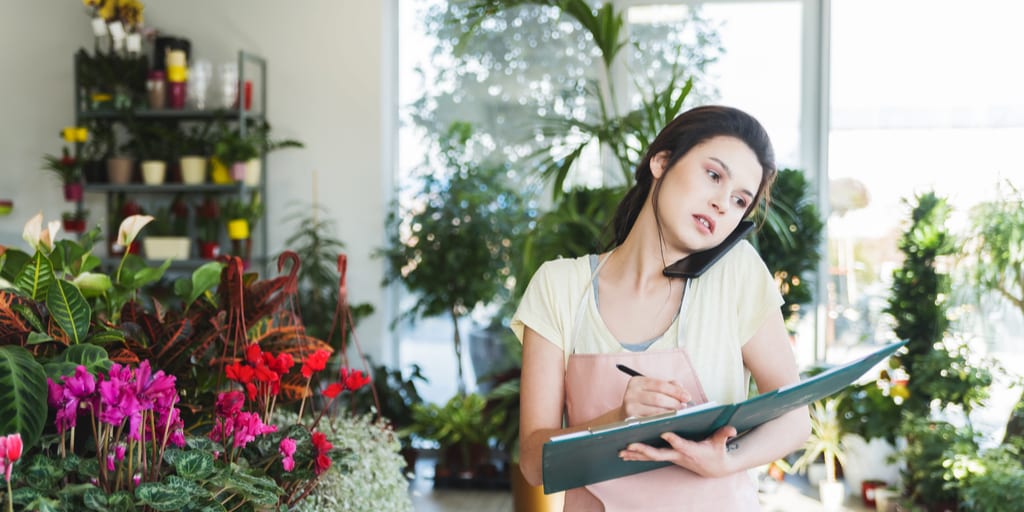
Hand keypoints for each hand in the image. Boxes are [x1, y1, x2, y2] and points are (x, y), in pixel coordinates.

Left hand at [617, 425, 737, 477]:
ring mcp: (671, 457)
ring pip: (651, 456)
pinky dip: (637, 456)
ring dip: (636, 455)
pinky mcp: (668, 457)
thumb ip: (724, 434)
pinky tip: (624, 454)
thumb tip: (732, 429)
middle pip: (660, 454)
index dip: (674, 440)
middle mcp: (678, 455)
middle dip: (645, 450)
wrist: (714, 468)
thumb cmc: (717, 452)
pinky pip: (650, 456)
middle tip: (630, 446)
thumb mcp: (721, 443)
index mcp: (691, 450)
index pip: (682, 445)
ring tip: (620, 452)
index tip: (665, 433)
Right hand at [620, 376, 690, 418]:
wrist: (626, 415)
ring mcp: (629, 407)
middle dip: (674, 403)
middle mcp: (631, 393)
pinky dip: (663, 421)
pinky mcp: (631, 420)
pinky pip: (651, 421)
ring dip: (671, 413)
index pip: (660, 385)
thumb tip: (683, 392)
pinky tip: (670, 420)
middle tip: (684, 407)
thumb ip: (670, 386)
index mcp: (637, 381)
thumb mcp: (654, 389)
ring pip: (656, 411)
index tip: (688, 397)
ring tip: (679, 413)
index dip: (676, 391)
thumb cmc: (645, 400)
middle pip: (658, 398)